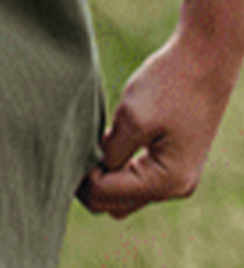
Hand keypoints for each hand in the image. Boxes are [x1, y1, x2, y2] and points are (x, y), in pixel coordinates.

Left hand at [81, 0, 243, 218]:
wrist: (204, 63)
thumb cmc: (168, 86)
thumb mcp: (132, 118)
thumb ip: (111, 151)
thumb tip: (92, 171)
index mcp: (166, 181)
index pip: (106, 196)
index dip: (79, 177)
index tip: (63, 148)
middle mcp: (175, 188)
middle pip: (115, 204)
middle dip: (88, 183)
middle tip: (68, 148)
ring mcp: (176, 177)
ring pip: (125, 194)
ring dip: (102, 176)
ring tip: (84, 144)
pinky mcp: (172, 162)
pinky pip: (136, 178)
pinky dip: (116, 167)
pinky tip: (102, 141)